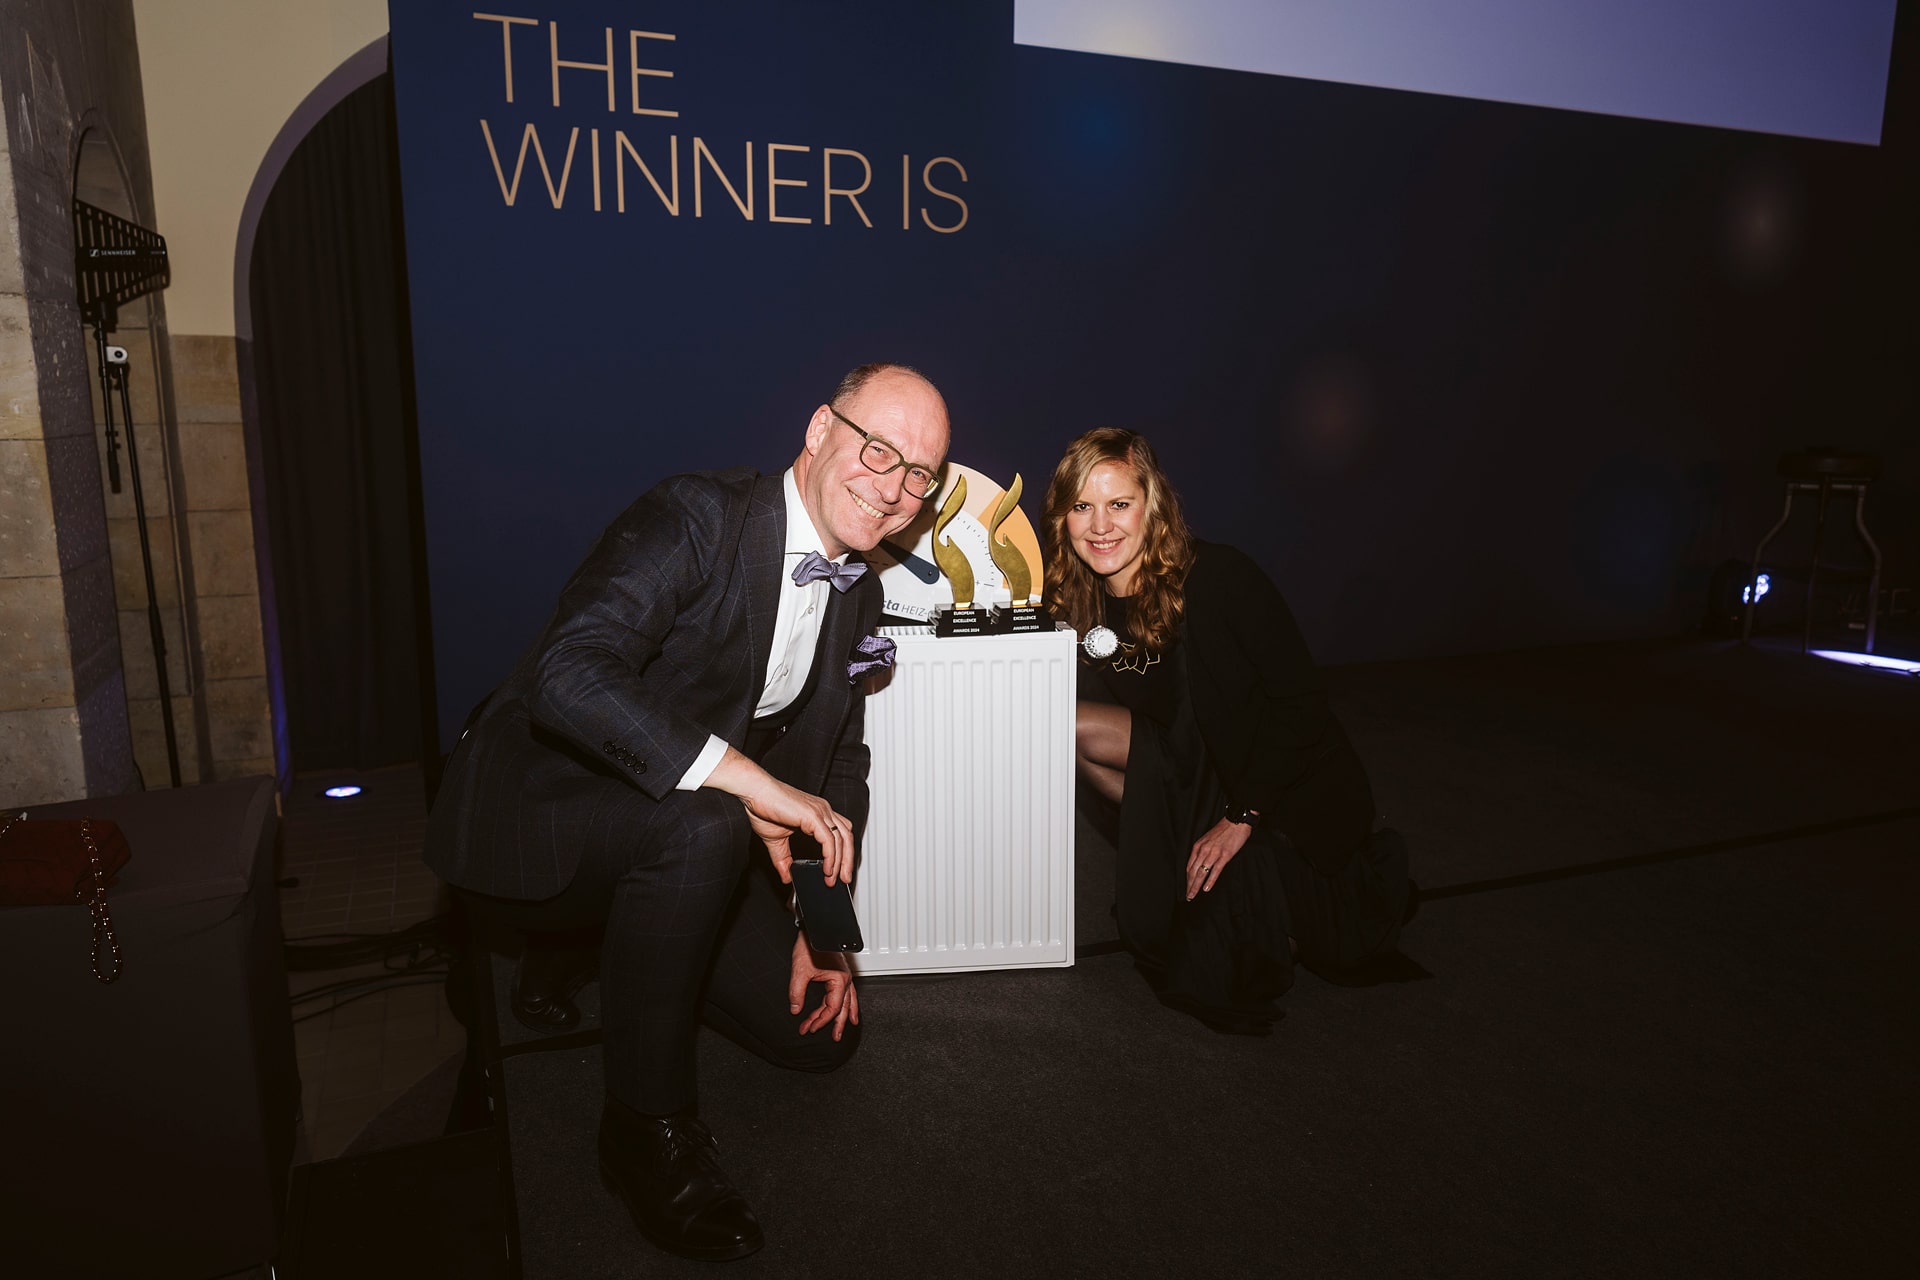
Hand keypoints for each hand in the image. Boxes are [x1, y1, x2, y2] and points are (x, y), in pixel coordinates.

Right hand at [706, 748, 855, 885]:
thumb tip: (786, 877)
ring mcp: (820, 811)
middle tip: (843, 880)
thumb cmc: (763, 806)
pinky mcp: (813, 816)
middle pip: (846, 837)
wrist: (754, 791)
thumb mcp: (776, 840)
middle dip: (847, 861)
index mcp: (818, 813)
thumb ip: (784, 859)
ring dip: (840, 863)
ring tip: (833, 879)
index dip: (844, 852)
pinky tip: (826, 869)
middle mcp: (823, 810)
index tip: (840, 871)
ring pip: (841, 840)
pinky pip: (829, 840)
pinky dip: (830, 857)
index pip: (841, 833)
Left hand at [789, 933, 859, 1039]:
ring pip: (847, 1001)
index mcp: (839, 979)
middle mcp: (845, 979)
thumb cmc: (810, 945)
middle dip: (836, 1023)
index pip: (832, 1007)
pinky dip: (846, 1004)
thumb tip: (796, 1009)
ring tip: (845, 1027)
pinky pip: (846, 993)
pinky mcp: (840, 973)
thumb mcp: (799, 971)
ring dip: (844, 1016)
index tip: (810, 1027)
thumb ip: (797, 993)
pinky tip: (847, 1010)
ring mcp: (844, 976)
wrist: (813, 929)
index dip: (821, 1020)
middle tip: (834, 1038)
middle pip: (843, 1007)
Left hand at [1186, 817, 1252, 899]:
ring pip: (1201, 873)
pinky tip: (1206, 889)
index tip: (1186, 888)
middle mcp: (1203, 850)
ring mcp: (1214, 853)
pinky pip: (1215, 871)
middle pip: (1193, 871)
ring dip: (1196, 886)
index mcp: (1198, 846)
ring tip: (1193, 895)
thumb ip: (1202, 851)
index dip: (1186, 879)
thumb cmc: (1223, 830)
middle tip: (1188, 896)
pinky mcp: (1224, 855)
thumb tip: (1199, 864)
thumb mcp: (1207, 839)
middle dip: (1189, 885)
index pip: (1189, 866)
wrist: (1236, 821)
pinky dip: (1210, 881)